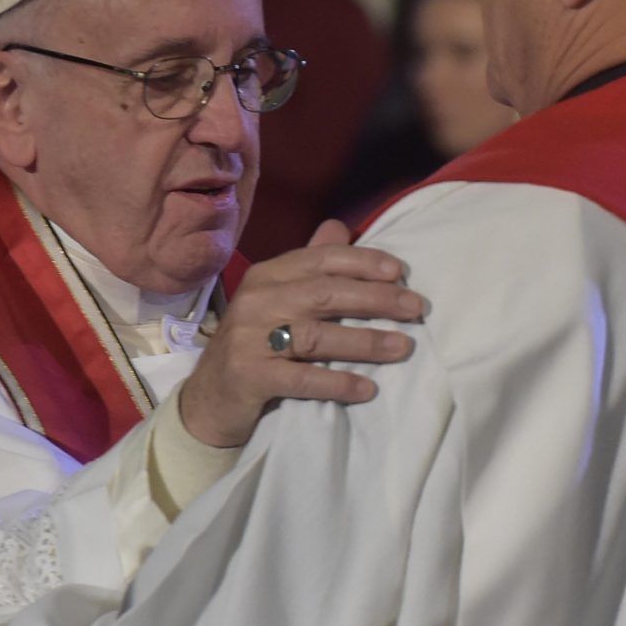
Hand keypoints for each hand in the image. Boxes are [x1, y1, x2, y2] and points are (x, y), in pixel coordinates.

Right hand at [177, 219, 424, 449]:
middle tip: (416, 308)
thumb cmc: (255, 345)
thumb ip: (310, 266)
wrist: (209, 399)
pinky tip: (367, 388)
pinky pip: (301, 377)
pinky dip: (337, 382)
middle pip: (325, 293)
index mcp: (267, 275)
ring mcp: (248, 339)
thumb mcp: (278, 300)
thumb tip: (341, 225)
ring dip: (366, 341)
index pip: (320, 259)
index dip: (362, 262)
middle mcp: (256, 300)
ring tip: (403, 347)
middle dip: (376, 299)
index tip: (400, 272)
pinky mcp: (248, 376)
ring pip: (317, 335)